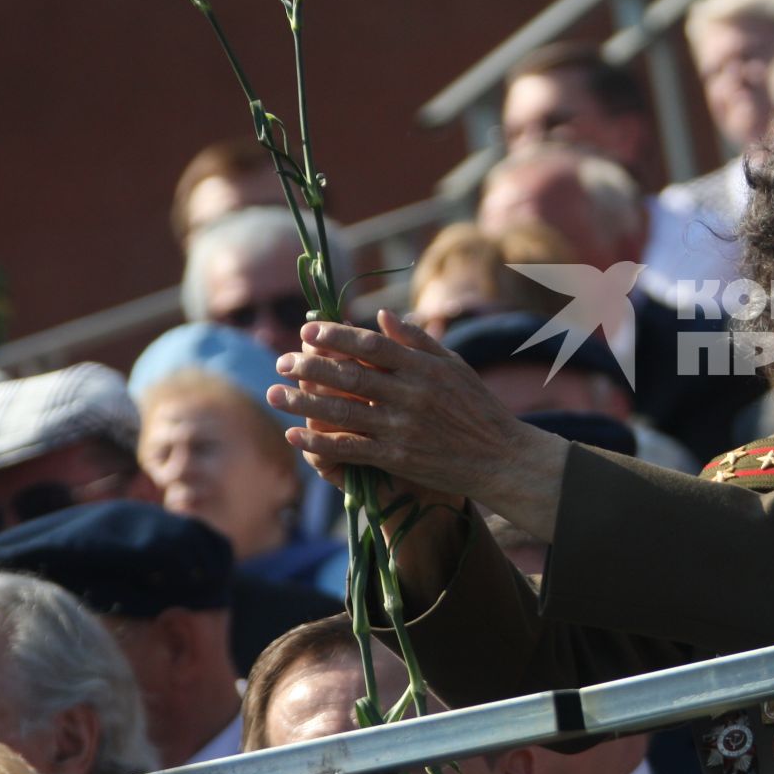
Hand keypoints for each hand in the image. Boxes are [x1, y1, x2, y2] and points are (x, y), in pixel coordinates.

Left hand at [269, 311, 559, 533]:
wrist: (499, 457)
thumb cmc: (478, 408)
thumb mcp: (455, 366)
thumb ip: (417, 340)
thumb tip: (380, 315)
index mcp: (424, 367)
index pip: (372, 345)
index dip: (336, 336)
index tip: (308, 331)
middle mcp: (411, 394)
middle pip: (350, 376)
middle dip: (310, 367)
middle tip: (281, 361)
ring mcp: (402, 427)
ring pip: (343, 411)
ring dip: (303, 403)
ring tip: (274, 394)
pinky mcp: (397, 457)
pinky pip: (350, 448)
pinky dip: (319, 443)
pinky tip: (295, 436)